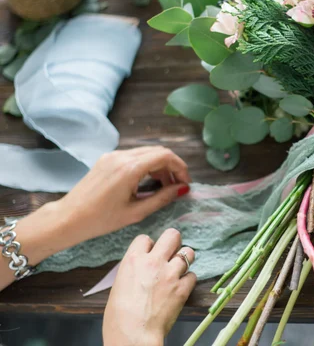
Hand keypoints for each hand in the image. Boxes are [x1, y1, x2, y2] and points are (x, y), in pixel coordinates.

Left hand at [56, 146, 191, 242]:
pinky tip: (148, 182)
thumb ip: (162, 198)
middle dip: (172, 167)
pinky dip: (147, 165)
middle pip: (158, 151)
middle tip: (177, 186)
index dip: (180, 167)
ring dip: (160, 166)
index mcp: (130, 168)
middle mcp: (122, 156)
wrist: (69, 218)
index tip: (185, 183)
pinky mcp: (107, 158)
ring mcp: (113, 155)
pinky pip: (134, 156)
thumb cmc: (102, 219)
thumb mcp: (137, 212)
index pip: (165, 156)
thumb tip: (182, 189)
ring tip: (164, 187)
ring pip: (147, 152)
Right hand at [103, 229, 195, 345]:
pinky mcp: (182, 288)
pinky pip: (193, 275)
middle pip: (172, 235)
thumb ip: (134, 271)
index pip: (146, 238)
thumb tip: (142, 270)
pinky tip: (181, 287)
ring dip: (184, 260)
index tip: (150, 253)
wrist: (133, 335)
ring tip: (179, 269)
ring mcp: (170, 274)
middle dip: (173, 242)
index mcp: (133, 260)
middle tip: (172, 252)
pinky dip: (188, 281)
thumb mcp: (119, 286)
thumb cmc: (119, 317)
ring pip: (188, 253)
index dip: (149, 246)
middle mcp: (153, 262)